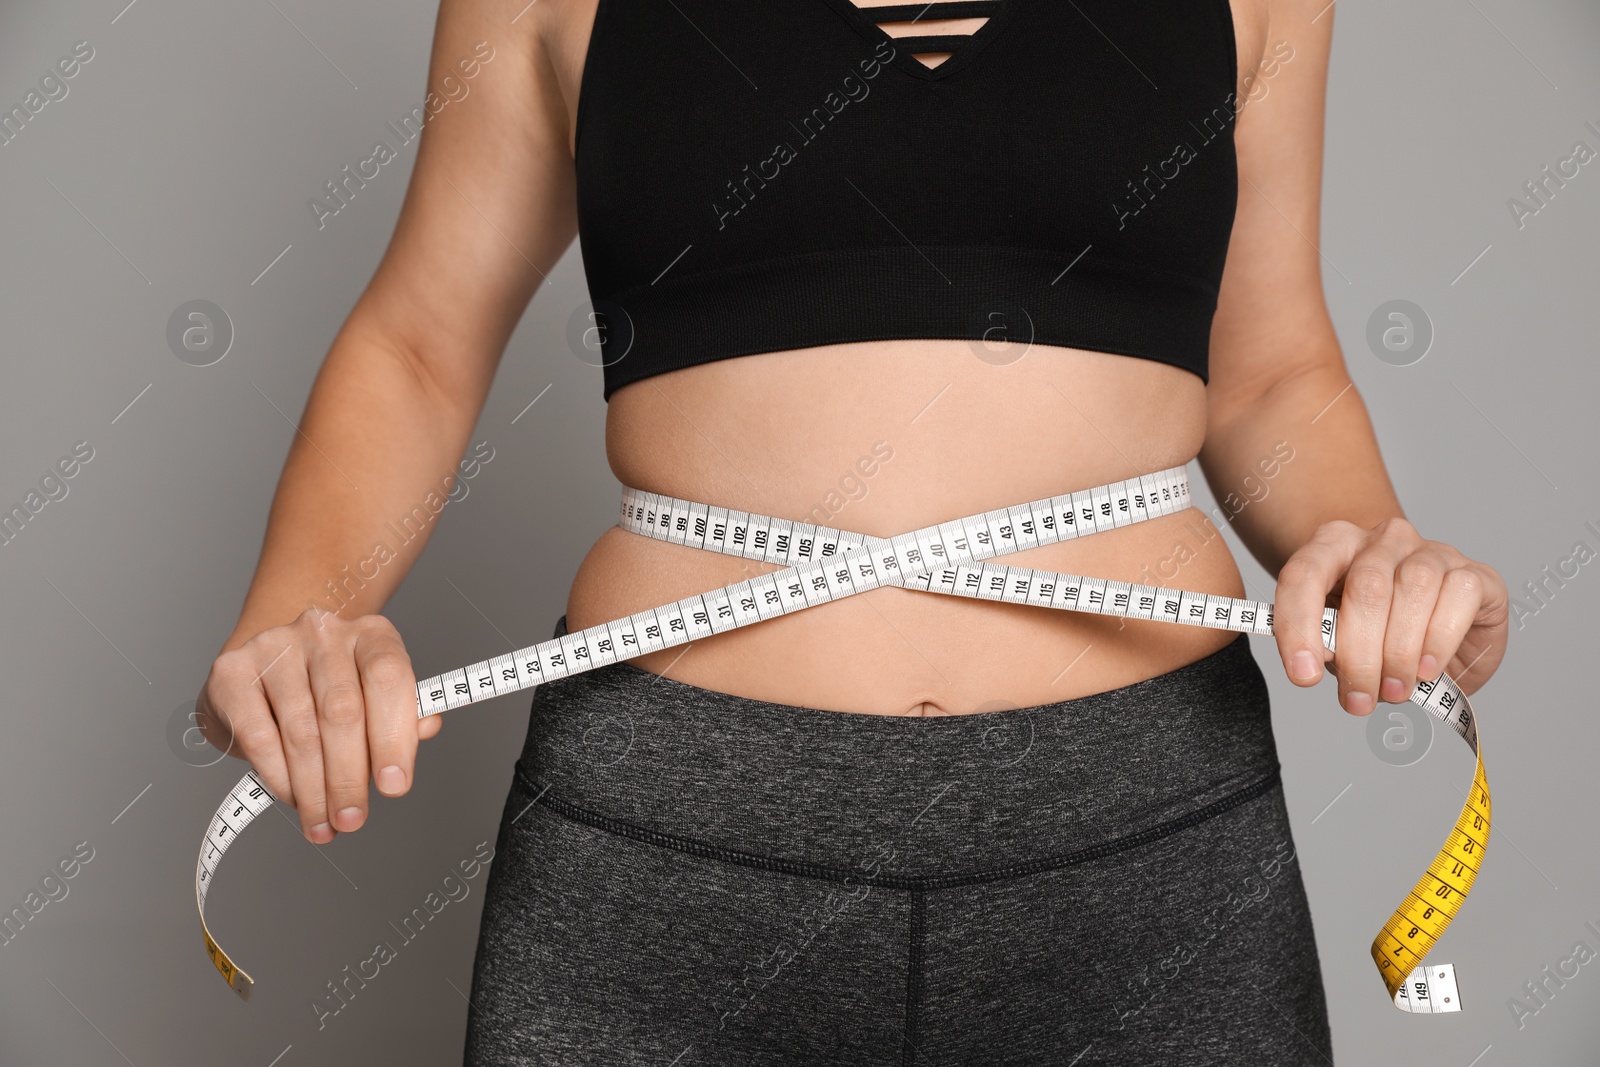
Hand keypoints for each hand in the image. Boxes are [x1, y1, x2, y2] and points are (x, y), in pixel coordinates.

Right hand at [195, 611, 441, 842]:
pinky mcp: (232, 671)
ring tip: (323, 822)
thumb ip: (403, 715)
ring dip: (314, 789)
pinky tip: (292, 798)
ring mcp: (274, 646)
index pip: (388, 677)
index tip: (394, 787)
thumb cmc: (331, 689)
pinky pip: (259, 737)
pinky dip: (279, 777)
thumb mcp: (374, 697)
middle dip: (349, 778)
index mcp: (371, 634)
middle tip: (352, 820)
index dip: (395, 736)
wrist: (267, 669)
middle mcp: (323, 631)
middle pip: (342, 711)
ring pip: (301, 732)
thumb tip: (427, 728)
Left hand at [1273, 517, 1508, 713]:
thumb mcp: (1342, 638)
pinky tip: (1427, 669)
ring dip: (1400, 650)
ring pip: (1414, 587)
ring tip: (1394, 690)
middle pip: (1366, 586)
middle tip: (1359, 700)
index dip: (1298, 626)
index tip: (1303, 676)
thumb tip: (1321, 660)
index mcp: (1335, 545)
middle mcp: (1382, 539)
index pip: (1304, 574)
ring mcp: (1431, 551)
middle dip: (1359, 654)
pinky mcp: (1475, 573)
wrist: (1438, 629)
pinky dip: (1439, 639)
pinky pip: (1458, 595)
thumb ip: (1328, 643)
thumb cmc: (1380, 630)